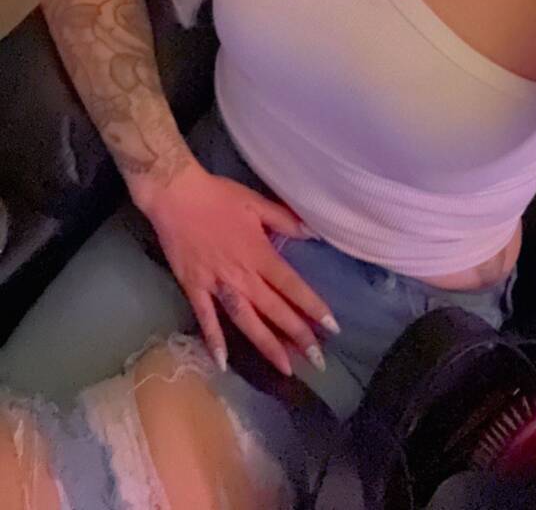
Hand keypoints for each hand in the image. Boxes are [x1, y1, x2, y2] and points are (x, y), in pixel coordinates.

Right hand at [142, 156, 338, 375]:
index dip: (313, 307)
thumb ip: (285, 220)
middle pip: (274, 310)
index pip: (292, 286)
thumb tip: (313, 233)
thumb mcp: (256, 202)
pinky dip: (214, 341)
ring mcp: (217, 284)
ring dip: (267, 345)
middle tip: (318, 361)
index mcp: (260, 254)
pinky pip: (206, 318)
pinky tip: (223, 364)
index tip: (332, 328)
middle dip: (298, 336)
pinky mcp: (193, 287)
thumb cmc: (218, 196)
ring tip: (286, 368)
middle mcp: (242, 275)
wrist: (175, 194)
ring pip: (246, 321)